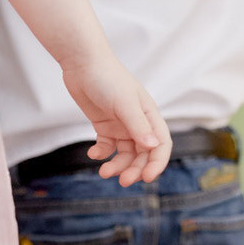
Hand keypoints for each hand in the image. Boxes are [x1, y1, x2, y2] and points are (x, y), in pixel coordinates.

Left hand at [60, 55, 170, 186]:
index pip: (161, 145)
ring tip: (104, 172)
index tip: (147, 178)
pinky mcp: (105, 126)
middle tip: (123, 181)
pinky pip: (107, 147)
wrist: (82, 63)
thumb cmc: (108, 78)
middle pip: (143, 154)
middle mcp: (138, 124)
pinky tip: (93, 153)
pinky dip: (102, 154)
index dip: (157, 163)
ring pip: (125, 154)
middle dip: (134, 169)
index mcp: (150, 117)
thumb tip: (153, 147)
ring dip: (117, 166)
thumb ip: (138, 126)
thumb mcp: (125, 104)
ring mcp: (122, 126)